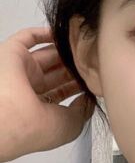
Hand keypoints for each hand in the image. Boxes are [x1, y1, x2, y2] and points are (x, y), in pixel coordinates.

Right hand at [0, 25, 94, 161]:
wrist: (11, 117)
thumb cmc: (37, 128)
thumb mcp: (70, 126)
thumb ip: (83, 111)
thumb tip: (87, 99)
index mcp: (39, 108)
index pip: (61, 92)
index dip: (78, 85)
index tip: (95, 79)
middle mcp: (29, 89)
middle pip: (57, 72)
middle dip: (74, 66)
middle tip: (92, 62)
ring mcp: (21, 71)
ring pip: (47, 55)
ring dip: (64, 51)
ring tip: (83, 47)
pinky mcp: (12, 54)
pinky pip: (27, 38)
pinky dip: (44, 34)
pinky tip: (62, 34)